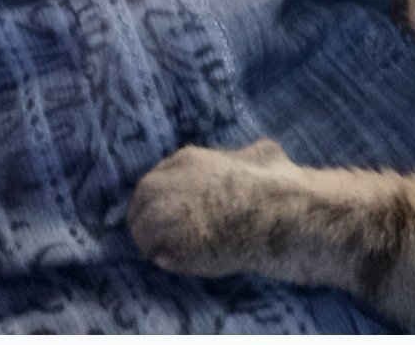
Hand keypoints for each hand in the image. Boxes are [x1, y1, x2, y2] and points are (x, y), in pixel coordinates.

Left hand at [128, 138, 291, 278]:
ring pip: (140, 227)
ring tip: (165, 251)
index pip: (156, 179)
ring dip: (150, 240)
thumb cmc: (270, 185)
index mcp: (186, 160)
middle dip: (146, 217)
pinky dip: (161, 256)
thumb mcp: (256, 153)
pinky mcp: (172, 242)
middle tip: (159, 235)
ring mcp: (167, 211)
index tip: (169, 211)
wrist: (274, 214)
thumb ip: (241, 156)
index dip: (161, 198)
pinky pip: (154, 251)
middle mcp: (169, 181)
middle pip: (141, 199)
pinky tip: (175, 261)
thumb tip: (256, 155)